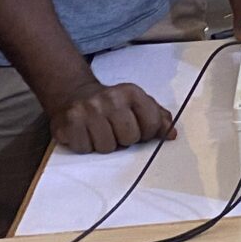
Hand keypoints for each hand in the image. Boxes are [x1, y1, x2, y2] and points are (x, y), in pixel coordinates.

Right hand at [48, 79, 176, 154]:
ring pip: (107, 147)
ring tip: (100, 132)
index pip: (152, 124)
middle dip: (124, 140)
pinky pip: (85, 149)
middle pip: (129, 138)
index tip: (138, 129)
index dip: (147, 133)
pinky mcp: (69, 122)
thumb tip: (171, 134)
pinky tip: (86, 134)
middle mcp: (110, 98)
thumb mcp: (137, 103)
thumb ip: (157, 117)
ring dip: (104, 145)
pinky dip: (86, 146)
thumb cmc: (112, 104)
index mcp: (131, 92)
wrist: (74, 94)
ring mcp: (88, 109)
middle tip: (115, 131)